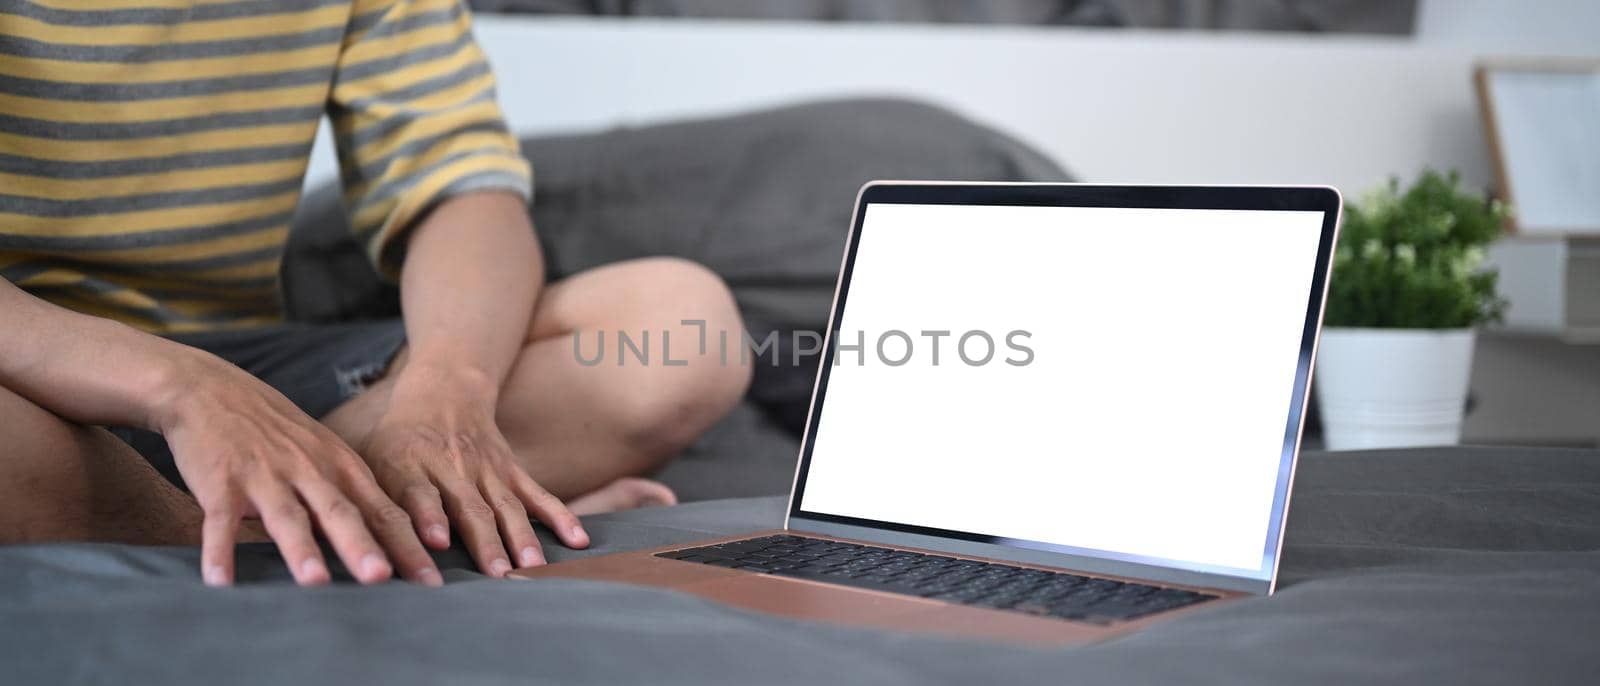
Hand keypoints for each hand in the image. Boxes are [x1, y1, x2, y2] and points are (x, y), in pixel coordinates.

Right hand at [156, 352, 438, 586]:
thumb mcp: (322, 452)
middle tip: (386, 579)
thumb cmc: (273, 429)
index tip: (431, 580)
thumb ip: (350, 494)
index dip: (408, 544)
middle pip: (342, 513)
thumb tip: (387, 542)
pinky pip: (220, 521)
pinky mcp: (220, 482)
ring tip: (316, 582)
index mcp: (339, 466)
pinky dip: (219, 551)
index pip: (382, 510)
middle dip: (365, 547)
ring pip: (287, 516)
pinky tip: (219, 582)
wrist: (208, 389)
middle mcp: (308, 470)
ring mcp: (264, 475)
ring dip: (301, 549)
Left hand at [357, 363, 588, 576]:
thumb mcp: (374, 462)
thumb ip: (376, 503)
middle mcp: (452, 467)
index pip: (419, 493)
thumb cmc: (399, 441)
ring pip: (506, 506)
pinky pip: (538, 495)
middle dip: (485, 541)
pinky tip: (578, 540)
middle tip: (497, 575)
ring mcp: (487, 470)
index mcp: (410, 465)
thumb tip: (372, 550)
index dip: (429, 516)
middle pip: (470, 507)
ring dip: (521, 536)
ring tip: (532, 566)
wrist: (443, 393)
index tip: (438, 544)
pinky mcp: (511, 471)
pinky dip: (559, 517)